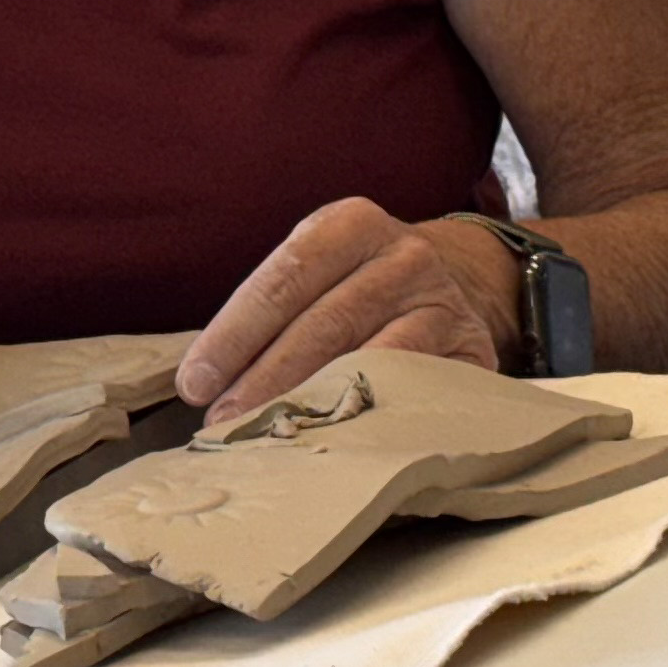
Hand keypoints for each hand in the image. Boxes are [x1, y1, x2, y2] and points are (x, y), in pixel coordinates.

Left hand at [178, 199, 520, 425]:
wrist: (456, 284)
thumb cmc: (359, 287)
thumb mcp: (320, 274)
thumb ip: (273, 314)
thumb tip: (205, 384)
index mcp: (349, 225)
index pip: (284, 278)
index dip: (235, 334)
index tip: (195, 383)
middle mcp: (402, 253)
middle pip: (324, 320)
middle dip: (266, 377)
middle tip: (224, 423)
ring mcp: (442, 300)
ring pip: (371, 357)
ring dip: (315, 402)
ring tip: (271, 438)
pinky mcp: (471, 348)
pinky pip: (418, 388)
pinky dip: (372, 417)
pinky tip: (336, 441)